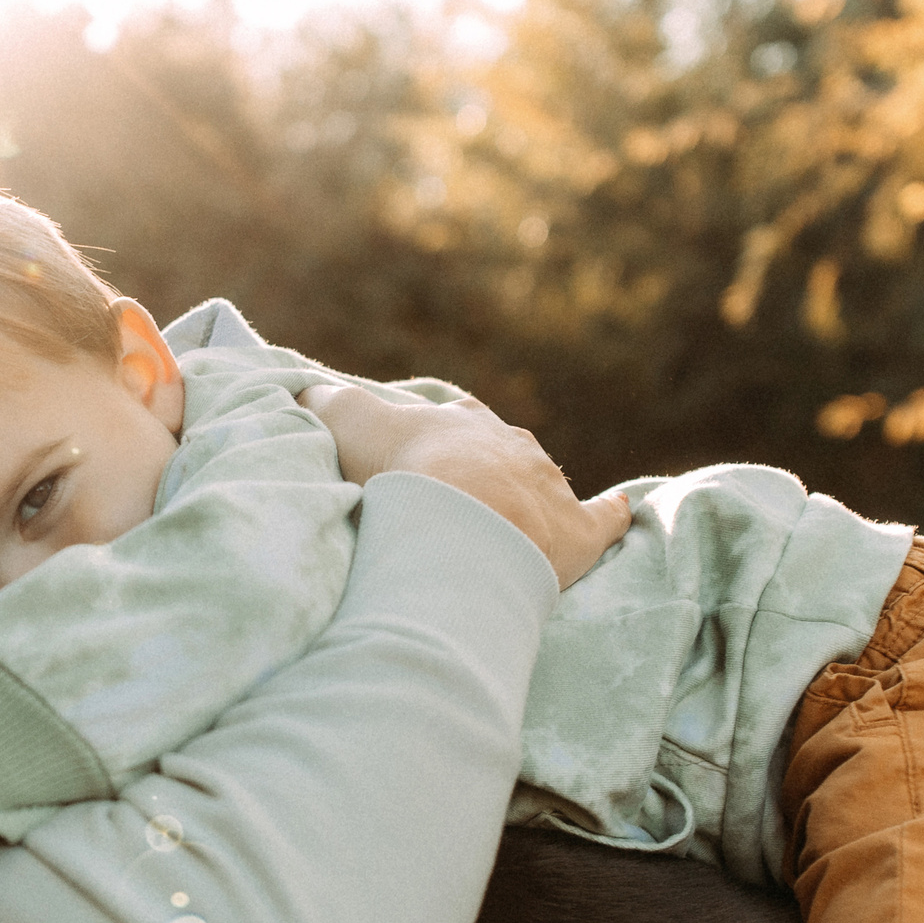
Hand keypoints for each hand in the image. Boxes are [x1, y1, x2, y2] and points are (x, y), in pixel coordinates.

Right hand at [297, 383, 630, 588]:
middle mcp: (512, 450)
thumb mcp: (347, 425)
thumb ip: (324, 405)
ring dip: (534, 504)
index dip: (444, 438)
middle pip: (504, 456)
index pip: (458, 422)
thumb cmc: (399, 473)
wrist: (454, 519)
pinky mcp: (578, 533)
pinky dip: (612, 516)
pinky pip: (605, 519)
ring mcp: (549, 489)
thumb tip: (302, 389)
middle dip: (490, 474)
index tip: (431, 453)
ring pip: (547, 488)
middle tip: (469, 501)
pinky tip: (620, 515)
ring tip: (515, 530)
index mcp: (462, 428)